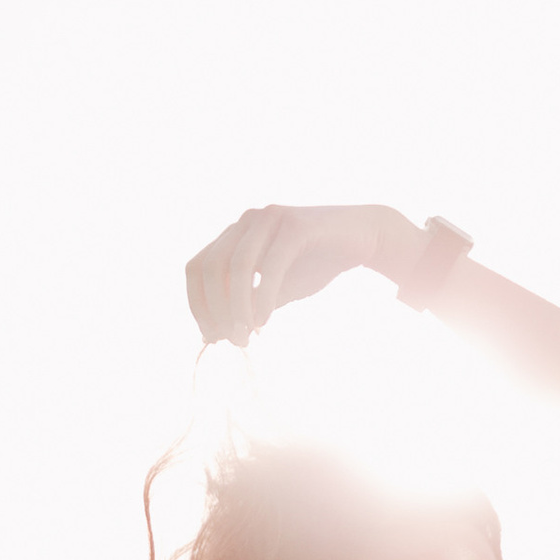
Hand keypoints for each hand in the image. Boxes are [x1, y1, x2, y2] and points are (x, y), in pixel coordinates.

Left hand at [185, 203, 418, 348]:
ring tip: (246, 337)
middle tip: (234, 341)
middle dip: (215, 310)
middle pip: (209, 267)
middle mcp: (247, 221)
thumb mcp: (275, 289)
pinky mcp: (296, 225)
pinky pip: (270, 265)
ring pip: (235, 266)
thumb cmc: (317, 263)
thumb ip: (246, 304)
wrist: (363, 238)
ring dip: (236, 308)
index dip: (197, 303)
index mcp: (235, 234)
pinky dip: (262, 297)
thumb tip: (214, 334)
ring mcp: (270, 218)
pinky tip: (263, 322)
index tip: (210, 336)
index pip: (196, 267)